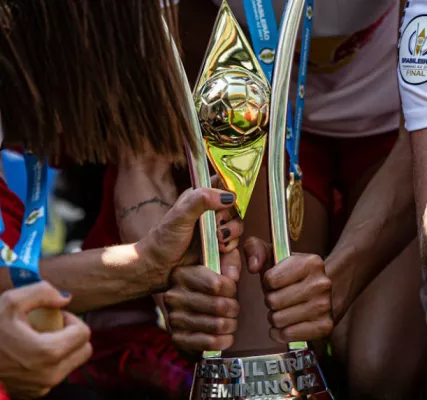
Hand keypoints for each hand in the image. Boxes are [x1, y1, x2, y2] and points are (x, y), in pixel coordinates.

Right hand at [0, 282, 91, 398]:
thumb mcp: (11, 300)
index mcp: (48, 352)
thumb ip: (43, 292)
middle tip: (53, 327)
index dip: (72, 319)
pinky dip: (54, 362)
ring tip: (42, 338)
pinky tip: (33, 353)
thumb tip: (66, 298)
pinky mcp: (35, 394)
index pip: (84, 333)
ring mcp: (43, 387)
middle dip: (73, 335)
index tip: (55, 316)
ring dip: (65, 348)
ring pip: (73, 363)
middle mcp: (50, 375)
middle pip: (85, 350)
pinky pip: (58, 374)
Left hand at [140, 188, 240, 290]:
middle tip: (218, 226)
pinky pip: (235, 242)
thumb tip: (227, 196)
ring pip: (237, 225)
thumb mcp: (180, 215)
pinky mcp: (219, 244)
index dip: (232, 188)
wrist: (161, 266)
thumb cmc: (165, 238)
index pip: (223, 182)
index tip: (231, 200)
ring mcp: (216, 228)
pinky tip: (220, 249)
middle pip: (235, 206)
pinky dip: (231, 246)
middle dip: (231, 217)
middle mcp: (210, 210)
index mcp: (200, 196)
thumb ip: (200, 201)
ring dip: (232, 233)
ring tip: (218, 240)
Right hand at [164, 249, 240, 356]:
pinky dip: (224, 340)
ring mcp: (174, 318)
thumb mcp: (217, 262)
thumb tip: (233, 276)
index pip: (216, 285)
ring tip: (230, 320)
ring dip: (231, 324)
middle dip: (233, 308)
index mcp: (181, 274)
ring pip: (217, 325)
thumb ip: (229, 260)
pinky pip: (210, 343)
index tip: (231, 290)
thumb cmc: (207, 283)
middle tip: (233, 307)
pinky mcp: (178, 339)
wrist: (186, 308)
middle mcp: (173, 296)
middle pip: (219, 306)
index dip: (231, 289)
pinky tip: (226, 335)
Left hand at [244, 237, 332, 342]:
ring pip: (278, 319)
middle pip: (273, 301)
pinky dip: (281, 332)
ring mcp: (325, 306)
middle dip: (270, 300)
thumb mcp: (272, 253)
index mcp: (310, 263)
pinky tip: (286, 324)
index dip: (267, 282)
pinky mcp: (325, 327)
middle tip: (279, 296)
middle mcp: (321, 284)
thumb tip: (253, 266)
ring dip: (275, 316)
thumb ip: (254, 249)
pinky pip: (288, 335)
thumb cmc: (289, 272)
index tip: (275, 281)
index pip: (270, 279)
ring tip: (284, 308)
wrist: (321, 288)